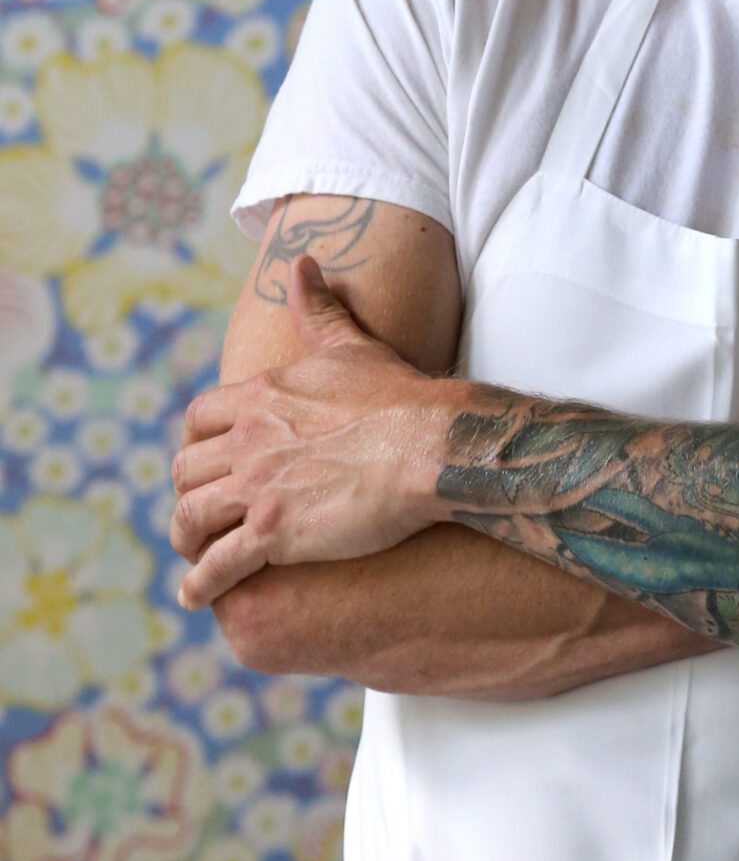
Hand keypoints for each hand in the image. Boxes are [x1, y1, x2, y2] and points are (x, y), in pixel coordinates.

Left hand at [170, 256, 447, 610]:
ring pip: (189, 517)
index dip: (196, 442)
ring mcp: (256, 488)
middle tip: (197, 512)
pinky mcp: (272, 533)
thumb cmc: (400, 395)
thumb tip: (302, 264)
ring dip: (184, 538)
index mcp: (261, 396)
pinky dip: (200, 584)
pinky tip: (196, 596)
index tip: (204, 460)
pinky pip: (217, 565)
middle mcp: (247, 440)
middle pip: (186, 469)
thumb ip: (319, 310)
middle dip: (187, 491)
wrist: (431, 443)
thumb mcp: (352, 344)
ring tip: (191, 556)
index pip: (200, 419)